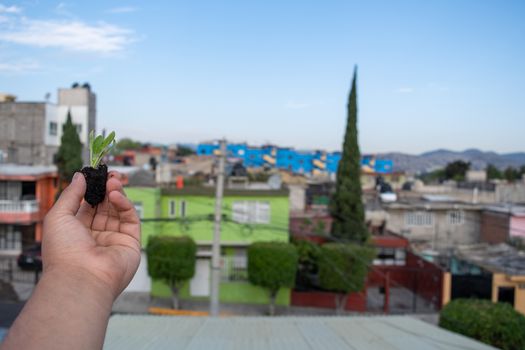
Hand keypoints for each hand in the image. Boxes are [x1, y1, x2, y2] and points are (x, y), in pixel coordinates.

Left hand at [43, 171, 140, 299]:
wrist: (80, 277)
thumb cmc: (63, 250)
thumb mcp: (58, 216)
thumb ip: (71, 194)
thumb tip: (80, 175)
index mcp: (77, 232)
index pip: (87, 207)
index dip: (92, 191)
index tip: (96, 175)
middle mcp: (96, 236)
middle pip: (105, 207)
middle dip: (106, 190)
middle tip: (108, 175)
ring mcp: (114, 239)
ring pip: (118, 211)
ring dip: (116, 194)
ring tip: (113, 182)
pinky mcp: (130, 242)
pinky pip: (130, 219)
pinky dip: (125, 205)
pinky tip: (116, 195)